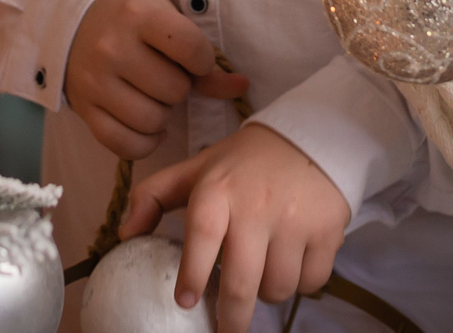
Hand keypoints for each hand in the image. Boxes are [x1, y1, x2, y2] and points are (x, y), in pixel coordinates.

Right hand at [64, 0, 248, 157]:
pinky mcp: (83, 108)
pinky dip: (143, 142)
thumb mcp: (166, 21)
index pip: (191, 48)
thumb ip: (202, 58)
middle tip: (167, 77)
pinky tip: (145, 125)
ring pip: (151, 120)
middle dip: (180, 88)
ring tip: (155, 97)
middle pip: (173, 90)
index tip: (192, 58)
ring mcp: (94, 80)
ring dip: (163, 115)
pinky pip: (123, 145)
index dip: (201, 60)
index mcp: (137, 16)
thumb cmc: (134, 18)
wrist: (78, 17)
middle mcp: (112, 47)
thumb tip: (242, 86)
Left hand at [121, 125, 348, 332]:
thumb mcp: (197, 169)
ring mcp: (295, 220)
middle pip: (241, 282)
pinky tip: (292, 261)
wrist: (311, 137)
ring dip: (268, 294)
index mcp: (219, 189)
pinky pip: (310, 281)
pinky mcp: (327, 231)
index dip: (193, 274)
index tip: (186, 302)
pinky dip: (301, 283)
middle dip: (231, 319)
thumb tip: (125, 234)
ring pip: (277, 288)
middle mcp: (257, 205)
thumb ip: (153, 196)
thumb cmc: (245, 163)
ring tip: (262, 273)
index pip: (202, 235)